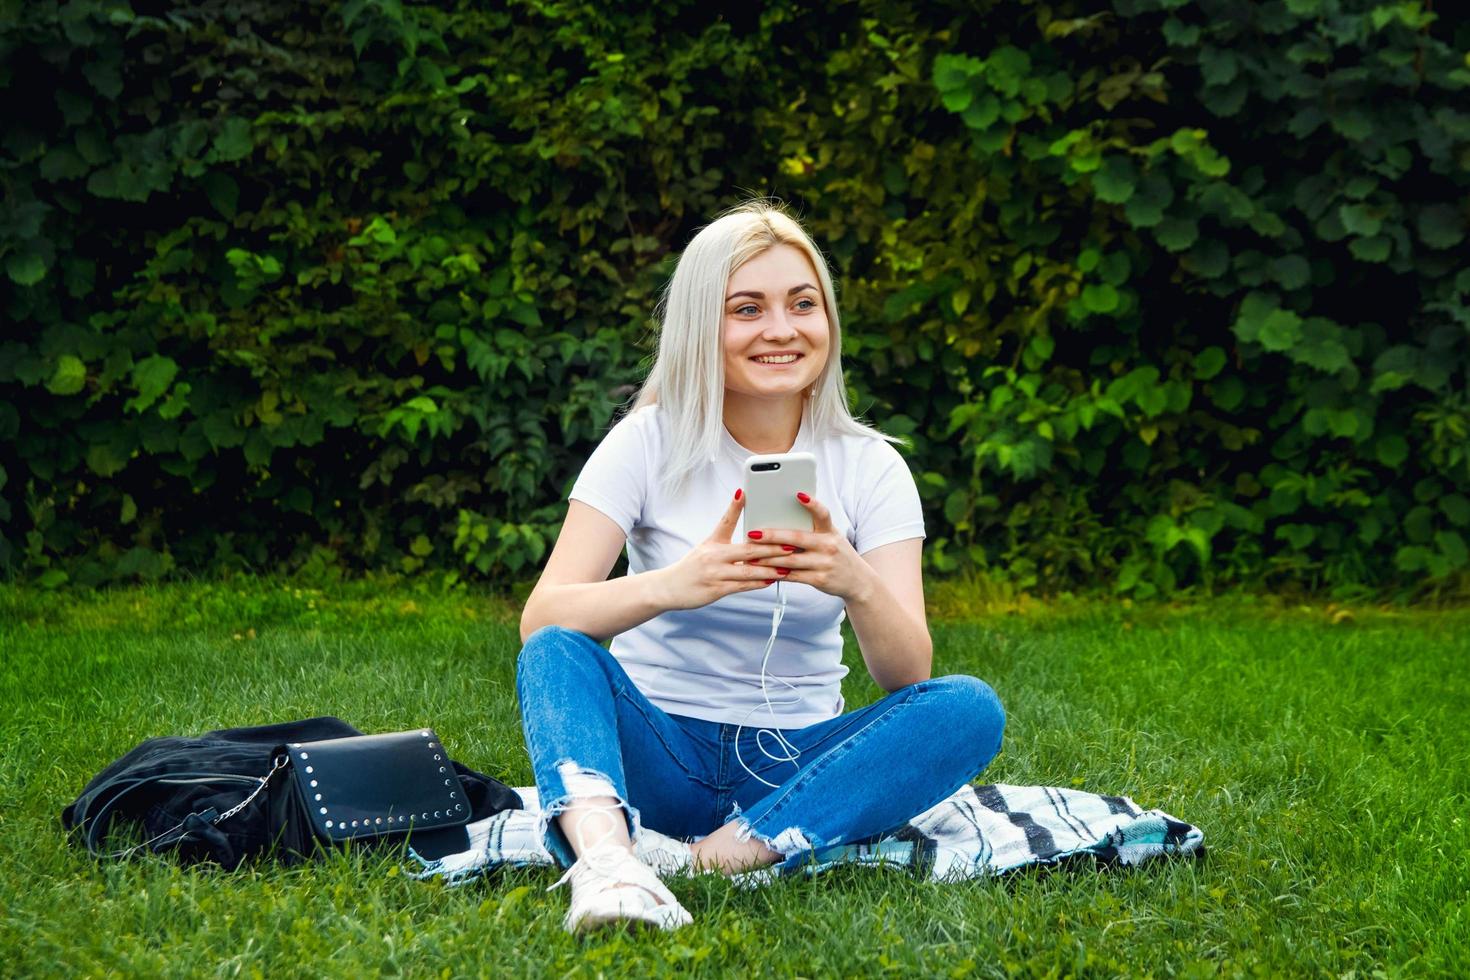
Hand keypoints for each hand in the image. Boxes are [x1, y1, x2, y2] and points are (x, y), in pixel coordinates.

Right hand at [654, 489, 795, 610]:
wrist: (668, 588)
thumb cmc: (691, 567)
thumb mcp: (705, 547)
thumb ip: (724, 538)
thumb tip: (748, 532)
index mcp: (711, 543)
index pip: (725, 520)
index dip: (735, 506)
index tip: (745, 492)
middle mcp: (713, 556)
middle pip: (747, 549)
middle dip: (771, 548)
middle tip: (790, 543)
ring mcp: (715, 574)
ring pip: (748, 570)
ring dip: (770, 569)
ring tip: (787, 565)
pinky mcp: (716, 590)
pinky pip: (742, 586)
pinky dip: (758, 583)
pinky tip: (771, 580)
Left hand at [744, 492, 874, 601]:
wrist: (859, 581)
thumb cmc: (837, 554)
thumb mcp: (832, 538)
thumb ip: (814, 530)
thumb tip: (783, 518)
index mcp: (830, 531)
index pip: (823, 514)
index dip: (812, 504)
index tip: (798, 494)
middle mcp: (829, 545)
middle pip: (797, 538)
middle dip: (773, 535)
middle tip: (753, 533)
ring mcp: (824, 563)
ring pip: (790, 560)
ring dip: (768, 558)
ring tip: (751, 555)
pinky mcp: (819, 579)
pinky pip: (793, 576)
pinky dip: (777, 573)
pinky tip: (763, 571)